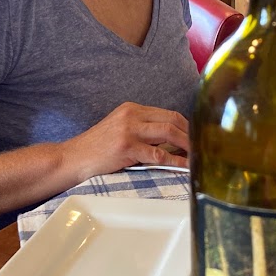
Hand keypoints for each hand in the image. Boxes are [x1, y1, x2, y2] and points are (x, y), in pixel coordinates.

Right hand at [64, 102, 189, 178]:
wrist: (73, 158)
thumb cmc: (98, 148)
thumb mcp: (121, 129)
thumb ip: (143, 129)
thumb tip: (173, 140)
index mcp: (132, 108)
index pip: (168, 113)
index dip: (186, 126)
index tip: (196, 137)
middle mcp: (132, 115)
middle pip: (172, 120)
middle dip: (190, 134)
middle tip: (202, 147)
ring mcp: (130, 130)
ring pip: (169, 133)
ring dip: (187, 145)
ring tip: (197, 156)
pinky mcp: (127, 147)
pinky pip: (158, 154)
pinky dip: (175, 161)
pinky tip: (184, 166)